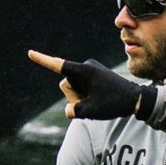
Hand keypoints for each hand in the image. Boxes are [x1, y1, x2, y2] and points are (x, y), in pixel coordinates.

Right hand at [29, 51, 154, 123]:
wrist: (136, 99)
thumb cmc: (114, 103)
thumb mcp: (91, 111)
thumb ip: (74, 111)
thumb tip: (69, 109)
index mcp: (84, 71)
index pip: (58, 65)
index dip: (42, 60)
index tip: (30, 53)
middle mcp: (85, 66)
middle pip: (67, 84)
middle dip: (74, 96)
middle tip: (94, 102)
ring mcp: (90, 70)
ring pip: (74, 87)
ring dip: (81, 98)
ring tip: (99, 101)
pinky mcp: (93, 75)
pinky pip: (81, 87)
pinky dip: (86, 96)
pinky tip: (98, 99)